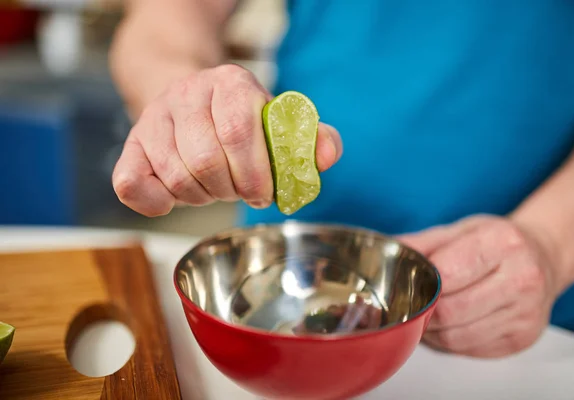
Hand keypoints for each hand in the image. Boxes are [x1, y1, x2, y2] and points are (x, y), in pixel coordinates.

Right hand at [112, 64, 342, 216]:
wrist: (187, 97)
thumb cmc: (237, 119)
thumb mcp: (275, 121)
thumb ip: (307, 139)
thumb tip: (327, 156)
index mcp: (230, 83)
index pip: (238, 132)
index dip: (254, 173)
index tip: (263, 193)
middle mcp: (187, 94)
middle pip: (206, 161)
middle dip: (230, 190)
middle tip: (239, 191)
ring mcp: (154, 118)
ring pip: (176, 177)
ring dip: (202, 196)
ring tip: (214, 187)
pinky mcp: (131, 144)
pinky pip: (132, 185)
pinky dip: (157, 203)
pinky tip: (176, 198)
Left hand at [398, 214, 559, 357]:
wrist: (543, 256)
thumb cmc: (498, 242)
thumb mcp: (460, 229)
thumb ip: (421, 244)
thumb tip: (386, 252)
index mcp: (503, 243)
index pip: (447, 275)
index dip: (421, 284)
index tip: (408, 284)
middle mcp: (522, 279)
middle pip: (450, 312)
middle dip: (424, 312)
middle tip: (413, 304)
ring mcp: (526, 314)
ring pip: (457, 338)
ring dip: (433, 332)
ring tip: (427, 316)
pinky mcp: (523, 339)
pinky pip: (470, 350)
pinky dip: (450, 342)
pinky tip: (450, 325)